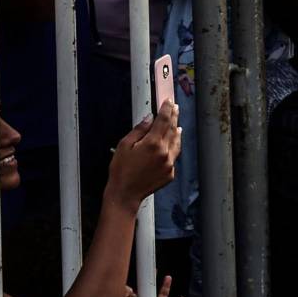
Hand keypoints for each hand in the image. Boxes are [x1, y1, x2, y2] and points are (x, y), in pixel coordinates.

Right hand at [107, 100, 180, 214]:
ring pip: (176, 142)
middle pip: (172, 129)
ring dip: (176, 131)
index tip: (168, 101)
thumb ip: (139, 130)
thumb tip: (149, 118)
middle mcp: (164, 152)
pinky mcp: (170, 173)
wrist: (125, 194)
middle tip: (175, 107)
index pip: (163, 120)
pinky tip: (172, 143)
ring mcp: (169, 164)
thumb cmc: (121, 171)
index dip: (167, 109)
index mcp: (153, 144)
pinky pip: (174, 156)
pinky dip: (174, 147)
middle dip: (174, 117)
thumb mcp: (124, 146)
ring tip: (177, 124)